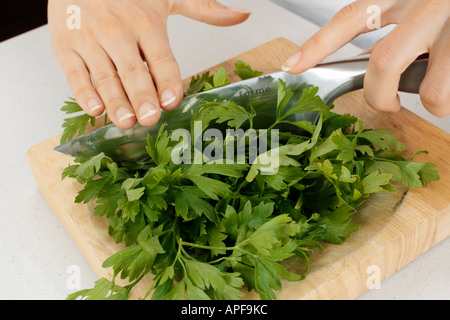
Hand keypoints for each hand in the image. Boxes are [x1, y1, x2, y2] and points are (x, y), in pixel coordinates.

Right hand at [48, 0, 249, 128]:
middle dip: (141, 97)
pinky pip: (75, 73)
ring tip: (126, 122)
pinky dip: (83, 93)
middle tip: (149, 119)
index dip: (167, 80)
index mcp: (146, 22)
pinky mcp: (65, 46)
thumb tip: (242, 16)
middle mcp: (118, 31)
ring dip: (115, 101)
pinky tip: (95, 110)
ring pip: (104, 76)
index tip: (172, 101)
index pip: (161, 58)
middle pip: (133, 70)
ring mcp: (89, 40)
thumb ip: (204, 9)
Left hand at [281, 0, 449, 116]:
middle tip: (386, 104)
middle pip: (385, 64)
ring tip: (439, 88)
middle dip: (379, 97)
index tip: (293, 66)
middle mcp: (430, 5)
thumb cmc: (446, 0)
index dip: (318, 45)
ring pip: (433, 92)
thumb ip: (392, 22)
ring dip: (433, 103)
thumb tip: (369, 61)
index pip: (350, 18)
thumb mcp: (415, 1)